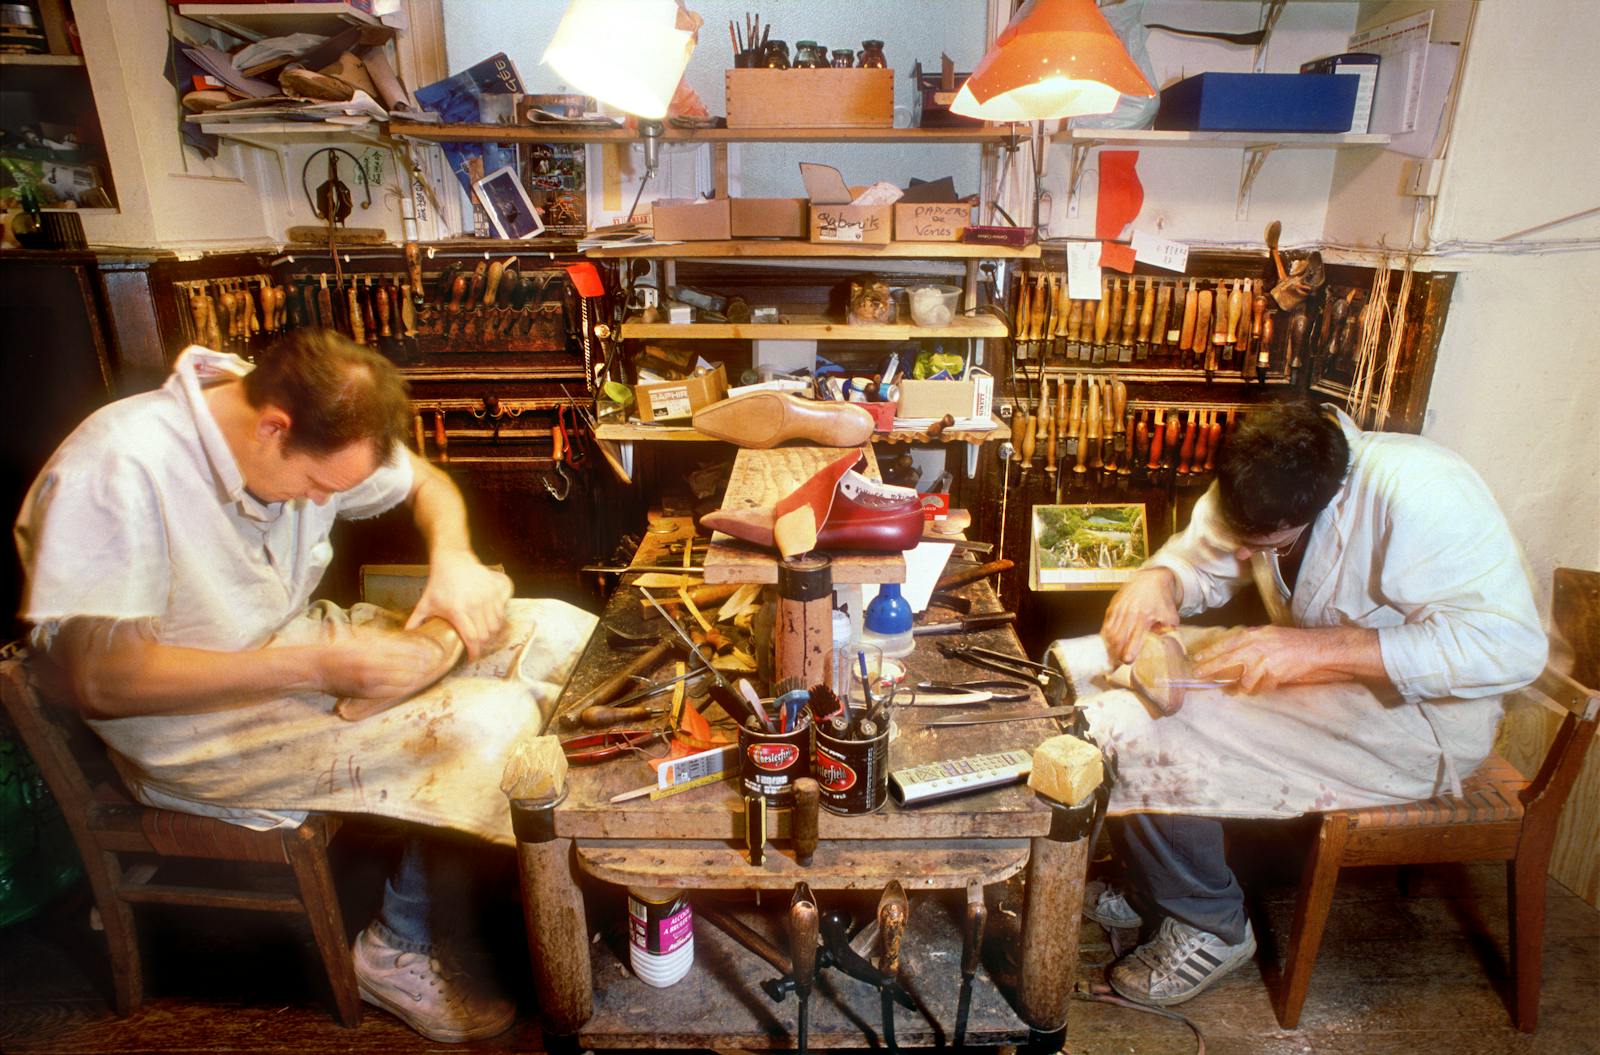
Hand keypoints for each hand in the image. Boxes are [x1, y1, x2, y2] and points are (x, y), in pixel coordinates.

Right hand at [317, 630, 449, 700]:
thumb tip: (404, 640)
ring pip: (402, 682)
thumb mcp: (360, 640)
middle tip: (438, 660)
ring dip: (417, 677)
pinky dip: (404, 687)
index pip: (404, 653)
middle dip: (423, 665)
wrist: (316, 669)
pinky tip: (413, 682)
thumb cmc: (338, 651)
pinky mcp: (367, 694)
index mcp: (371, 653)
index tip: (434, 648)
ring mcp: (370, 684)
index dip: (421, 652)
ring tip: (429, 672)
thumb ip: (382, 641)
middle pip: (407, 669)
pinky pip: (392, 692)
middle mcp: (372, 669)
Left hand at [406, 552, 512, 658]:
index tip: (471, 658)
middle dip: (482, 645)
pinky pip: (503, 610)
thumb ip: (416, 622)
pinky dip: (499, 618)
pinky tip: (490, 619)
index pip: (472, 638)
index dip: (474, 652)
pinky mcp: (497, 588)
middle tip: (476, 645)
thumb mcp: (425, 603)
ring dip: (491, 632)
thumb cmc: (438, 583)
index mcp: (458, 610)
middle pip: (486, 634)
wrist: (453, 560)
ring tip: (483, 633)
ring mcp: (489, 595)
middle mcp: (476, 603)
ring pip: (497, 624)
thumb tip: (406, 638)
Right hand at [1101, 567, 1179, 664]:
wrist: (1151, 579)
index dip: (1129, 652)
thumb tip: (1167, 646)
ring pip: (1110, 633)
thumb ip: (1169, 631)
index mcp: (1145, 617)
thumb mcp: (1171, 616)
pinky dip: (1107, 636)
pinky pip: (1106, 625)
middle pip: (1118, 638)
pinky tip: (1110, 644)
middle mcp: (1129, 614)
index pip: (1134, 638)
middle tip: (1118, 664)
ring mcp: (1119, 610)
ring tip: (1113, 656)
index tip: (1127, 661)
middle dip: (1116, 653)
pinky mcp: (1112, 607)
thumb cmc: (1161, 599)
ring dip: (1110, 646)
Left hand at [1191, 625, 1383, 693]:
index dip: (1211, 652)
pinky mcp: (1274, 673)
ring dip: (1243, 687)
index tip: (1197, 658)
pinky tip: (1266, 686)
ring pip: (1244, 680)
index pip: (1226, 643)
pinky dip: (1262, 689)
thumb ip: (1252, 644)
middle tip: (1198, 676)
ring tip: (1243, 688)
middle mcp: (1257, 645)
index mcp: (1255, 634)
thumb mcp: (1270, 637)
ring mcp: (1265, 659)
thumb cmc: (1295, 643)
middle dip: (1211, 669)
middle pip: (1227, 659)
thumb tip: (1232, 657)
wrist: (1319, 649)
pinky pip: (1260, 687)